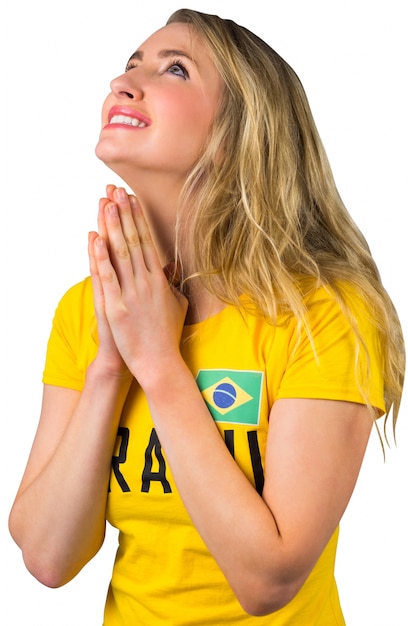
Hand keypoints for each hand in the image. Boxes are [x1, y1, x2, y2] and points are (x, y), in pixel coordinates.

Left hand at [91, 187, 187, 383]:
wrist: (159, 363)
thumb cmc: (167, 336)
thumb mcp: (177, 305)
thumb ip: (172, 285)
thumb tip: (171, 271)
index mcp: (159, 281)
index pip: (147, 242)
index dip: (138, 219)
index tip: (132, 199)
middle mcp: (146, 282)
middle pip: (133, 241)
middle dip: (124, 214)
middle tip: (117, 190)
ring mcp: (131, 294)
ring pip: (121, 253)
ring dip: (113, 227)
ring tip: (106, 203)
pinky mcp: (117, 308)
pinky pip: (107, 278)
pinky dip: (101, 257)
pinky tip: (96, 239)